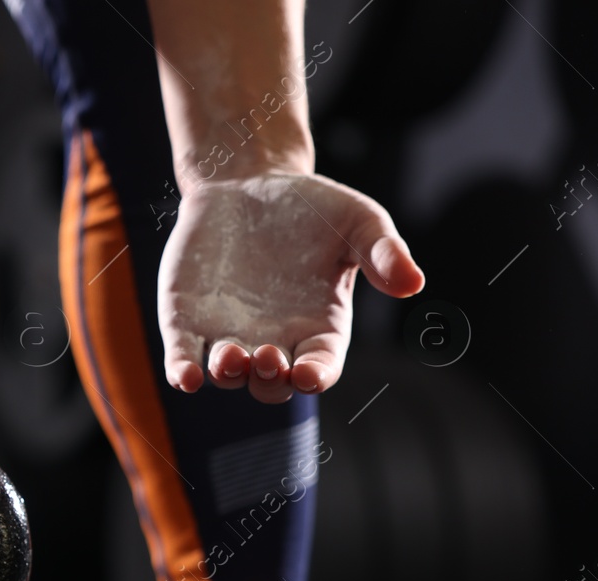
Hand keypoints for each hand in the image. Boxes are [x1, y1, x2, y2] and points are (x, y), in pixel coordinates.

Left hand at [157, 172, 424, 402]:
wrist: (247, 181)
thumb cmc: (312, 207)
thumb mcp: (359, 220)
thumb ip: (384, 252)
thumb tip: (413, 283)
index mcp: (319, 328)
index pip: (319, 367)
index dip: (313, 377)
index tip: (307, 375)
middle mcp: (273, 341)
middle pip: (272, 383)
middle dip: (269, 378)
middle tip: (266, 356)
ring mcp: (228, 334)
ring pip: (228, 375)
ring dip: (228, 374)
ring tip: (230, 358)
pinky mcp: (186, 322)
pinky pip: (184, 358)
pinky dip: (184, 372)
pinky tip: (186, 377)